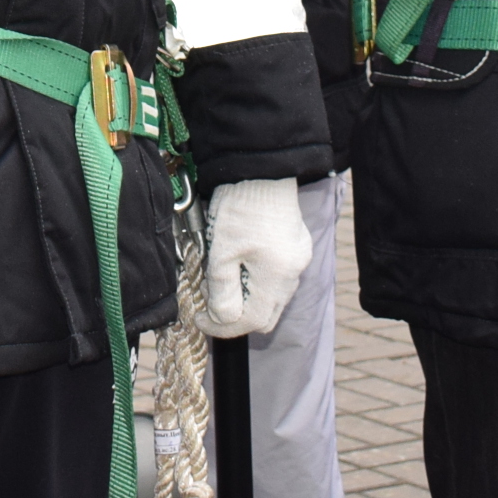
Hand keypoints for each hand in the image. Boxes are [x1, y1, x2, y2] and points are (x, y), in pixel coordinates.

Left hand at [199, 177, 310, 338]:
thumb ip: (222, 291)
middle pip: (266, 314)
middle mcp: (293, 274)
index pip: (251, 322)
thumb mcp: (222, 252)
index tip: (199, 318)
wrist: (260, 170)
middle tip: (209, 303)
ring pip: (273, 297)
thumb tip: (220, 319)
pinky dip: (258, 281)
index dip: (222, 326)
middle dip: (236, 316)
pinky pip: (279, 277)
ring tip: (221, 281)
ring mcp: (298, 260)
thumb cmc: (240, 208)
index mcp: (277, 278)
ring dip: (247, 298)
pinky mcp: (297, 247)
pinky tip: (240, 265)